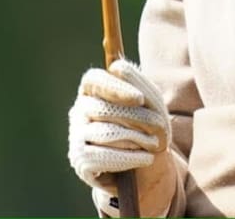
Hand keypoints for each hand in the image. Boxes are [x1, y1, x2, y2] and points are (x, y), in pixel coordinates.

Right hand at [68, 60, 175, 216]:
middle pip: (100, 108)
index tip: (140, 99)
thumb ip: (137, 82)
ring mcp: (76, 135)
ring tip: (153, 144)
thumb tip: (117, 67)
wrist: (147, 166)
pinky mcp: (80, 160)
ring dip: (135, 139)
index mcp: (94, 90)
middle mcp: (79, 110)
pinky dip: (128, 157)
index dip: (115, 88)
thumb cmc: (148, 128)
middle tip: (159, 128)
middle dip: (135, 119)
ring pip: (103, 132)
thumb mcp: (151, 104)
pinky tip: (146, 158)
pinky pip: (100, 156)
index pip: (94, 80)